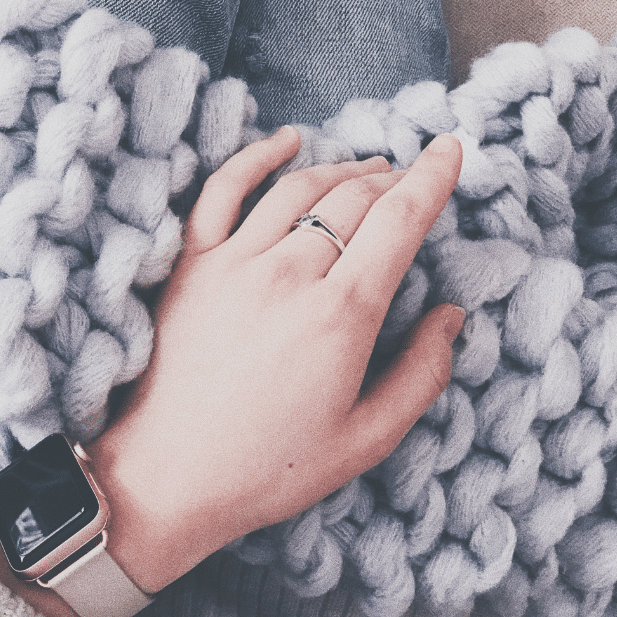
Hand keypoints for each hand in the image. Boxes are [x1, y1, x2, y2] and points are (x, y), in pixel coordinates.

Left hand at [87, 127, 465, 592]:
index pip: (398, 220)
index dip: (431, 177)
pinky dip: (258, 157)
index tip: (450, 149)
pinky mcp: (191, 265)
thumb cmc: (267, 468)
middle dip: (392, 178)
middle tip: (409, 176)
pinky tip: (286, 141)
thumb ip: (420, 375)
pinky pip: (223, 190)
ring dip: (341, 169)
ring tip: (366, 168)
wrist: (165, 476)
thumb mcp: (365, 440)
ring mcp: (234, 263)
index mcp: (341, 315)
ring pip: (299, 188)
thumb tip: (451, 316)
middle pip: (354, 199)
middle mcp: (289, 274)